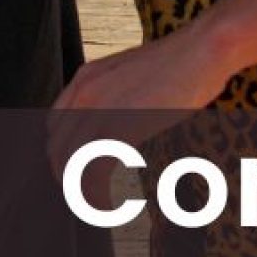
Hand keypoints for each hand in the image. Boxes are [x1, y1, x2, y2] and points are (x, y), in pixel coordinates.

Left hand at [47, 30, 235, 201]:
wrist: (203, 49)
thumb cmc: (180, 63)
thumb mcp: (133, 73)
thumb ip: (116, 95)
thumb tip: (118, 121)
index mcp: (85, 78)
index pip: (54, 126)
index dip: (61, 154)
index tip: (76, 172)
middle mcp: (84, 92)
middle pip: (57, 148)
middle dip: (67, 178)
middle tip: (85, 198)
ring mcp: (99, 109)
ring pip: (71, 163)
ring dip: (81, 192)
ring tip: (97, 208)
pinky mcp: (120, 126)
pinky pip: (94, 171)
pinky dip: (97, 194)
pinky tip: (110, 206)